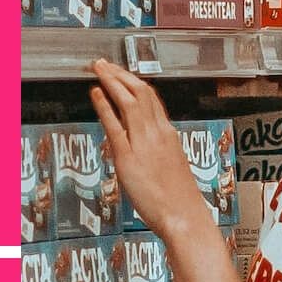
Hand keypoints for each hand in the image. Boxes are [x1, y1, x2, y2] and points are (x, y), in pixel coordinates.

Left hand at [89, 58, 211, 236]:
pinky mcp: (128, 157)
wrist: (185, 217)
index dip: (133, 81)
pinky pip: (115, 125)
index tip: (121, 73)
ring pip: (129, 101)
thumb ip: (157, 150)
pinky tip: (96, 94)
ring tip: (98, 70)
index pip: (151, 97)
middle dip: (120, 74)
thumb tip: (144, 145)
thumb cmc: (179, 199)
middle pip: (140, 92)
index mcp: (168, 134)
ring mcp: (143, 143)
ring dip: (112, 81)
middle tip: (104, 64)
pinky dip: (105, 106)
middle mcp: (157, 133)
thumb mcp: (171, 165)